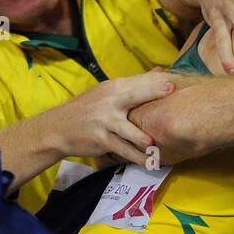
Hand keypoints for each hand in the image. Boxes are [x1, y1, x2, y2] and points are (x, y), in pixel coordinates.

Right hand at [53, 70, 174, 168]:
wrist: (58, 128)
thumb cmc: (87, 109)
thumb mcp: (106, 92)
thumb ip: (134, 84)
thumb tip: (160, 71)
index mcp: (113, 88)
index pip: (137, 82)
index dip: (156, 82)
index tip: (175, 81)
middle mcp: (109, 102)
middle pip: (134, 96)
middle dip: (152, 93)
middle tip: (171, 92)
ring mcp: (104, 121)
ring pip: (126, 130)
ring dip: (140, 137)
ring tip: (153, 143)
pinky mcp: (100, 139)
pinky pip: (121, 149)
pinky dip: (135, 157)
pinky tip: (147, 162)